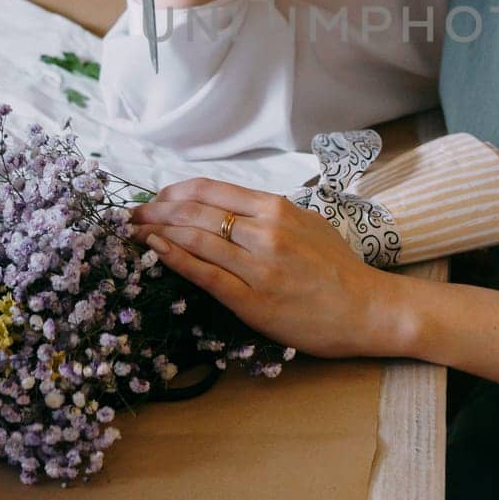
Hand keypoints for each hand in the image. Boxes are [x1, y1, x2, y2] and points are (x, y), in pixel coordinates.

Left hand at [129, 177, 411, 359]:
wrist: (368, 308)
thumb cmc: (339, 269)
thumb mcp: (307, 224)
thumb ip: (269, 215)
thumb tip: (230, 209)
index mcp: (277, 208)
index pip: (211, 191)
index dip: (174, 192)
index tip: (154, 198)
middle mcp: (265, 231)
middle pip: (196, 211)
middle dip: (156, 210)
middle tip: (130, 214)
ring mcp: (258, 266)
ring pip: (196, 239)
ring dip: (157, 232)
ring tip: (133, 232)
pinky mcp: (253, 300)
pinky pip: (205, 274)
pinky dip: (175, 259)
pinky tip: (155, 252)